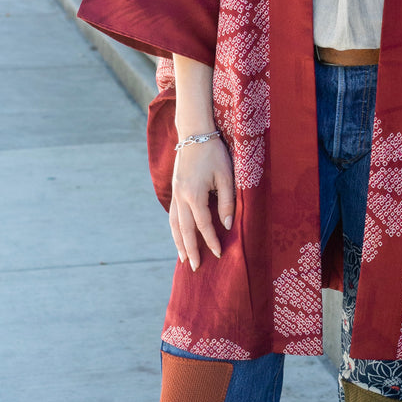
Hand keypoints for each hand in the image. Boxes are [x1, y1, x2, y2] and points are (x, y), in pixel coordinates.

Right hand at [169, 136, 234, 270]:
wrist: (195, 134)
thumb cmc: (214, 153)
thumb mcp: (226, 176)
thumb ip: (227, 201)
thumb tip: (228, 225)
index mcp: (194, 194)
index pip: (203, 225)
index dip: (211, 241)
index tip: (219, 254)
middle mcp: (181, 197)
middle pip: (184, 230)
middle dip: (191, 250)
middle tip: (195, 268)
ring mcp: (175, 193)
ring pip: (174, 224)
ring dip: (178, 243)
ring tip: (183, 258)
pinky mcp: (175, 189)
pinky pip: (172, 215)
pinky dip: (175, 229)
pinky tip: (179, 236)